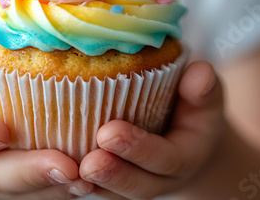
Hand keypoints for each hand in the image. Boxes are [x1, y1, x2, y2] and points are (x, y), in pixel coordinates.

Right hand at [0, 49, 92, 198]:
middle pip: (1, 179)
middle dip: (32, 174)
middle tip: (63, 166)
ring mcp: (5, 182)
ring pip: (30, 192)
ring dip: (59, 188)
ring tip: (88, 177)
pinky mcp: (30, 182)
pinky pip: (50, 188)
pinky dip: (72, 184)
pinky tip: (98, 175)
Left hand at [79, 61, 223, 198]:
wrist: (185, 138)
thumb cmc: (192, 110)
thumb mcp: (204, 98)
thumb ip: (203, 88)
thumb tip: (199, 72)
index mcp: (184, 157)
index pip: (165, 159)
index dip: (139, 149)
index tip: (110, 133)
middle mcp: (159, 178)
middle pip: (138, 185)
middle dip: (113, 174)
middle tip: (88, 163)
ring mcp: (136, 183)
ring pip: (114, 192)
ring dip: (92, 184)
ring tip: (69, 171)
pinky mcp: (114, 182)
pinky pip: (97, 188)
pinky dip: (77, 184)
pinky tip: (55, 170)